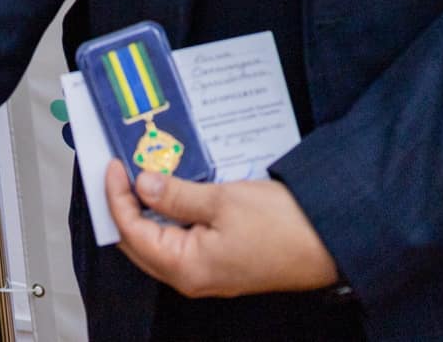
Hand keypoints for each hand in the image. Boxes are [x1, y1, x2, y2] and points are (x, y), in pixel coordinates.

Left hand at [103, 163, 339, 298]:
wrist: (328, 242)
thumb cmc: (283, 226)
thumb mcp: (222, 200)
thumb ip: (176, 194)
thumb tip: (142, 185)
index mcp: (185, 267)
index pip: (131, 230)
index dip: (117, 195)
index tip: (114, 165)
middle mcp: (191, 278)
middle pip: (139, 242)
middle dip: (124, 205)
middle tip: (120, 169)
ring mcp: (206, 274)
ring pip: (159, 242)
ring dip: (147, 210)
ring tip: (143, 175)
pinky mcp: (220, 265)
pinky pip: (181, 242)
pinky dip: (169, 218)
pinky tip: (172, 193)